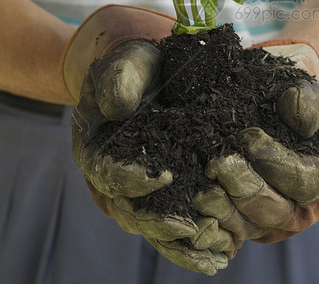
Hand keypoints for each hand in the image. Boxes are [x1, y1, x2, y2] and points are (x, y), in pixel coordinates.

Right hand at [64, 5, 233, 273]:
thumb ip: (119, 80)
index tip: (164, 175)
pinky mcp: (164, 200)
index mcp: (96, 149)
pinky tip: (223, 255)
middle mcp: (113, 180)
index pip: (109, 173)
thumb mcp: (126, 64)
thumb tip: (118, 105)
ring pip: (156, 229)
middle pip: (133, 212)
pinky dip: (196, 246)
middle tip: (197, 226)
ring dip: (185, 243)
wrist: (148, 73)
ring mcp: (138, 195)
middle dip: (164, 222)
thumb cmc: (137, 66)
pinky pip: (176, 230)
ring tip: (219, 249)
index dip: (133, 178)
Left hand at [203, 40, 318, 242]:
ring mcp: (270, 222)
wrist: (269, 108)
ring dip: (224, 211)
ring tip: (202, 190)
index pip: (304, 181)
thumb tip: (296, 114)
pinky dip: (209, 227)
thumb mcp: (308, 92)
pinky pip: (226, 235)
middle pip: (275, 211)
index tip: (248, 138)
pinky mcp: (242, 227)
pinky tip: (192, 209)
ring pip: (248, 228)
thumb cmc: (290, 100)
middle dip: (246, 188)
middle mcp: (301, 207)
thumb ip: (309, 101)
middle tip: (219, 164)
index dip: (277, 162)